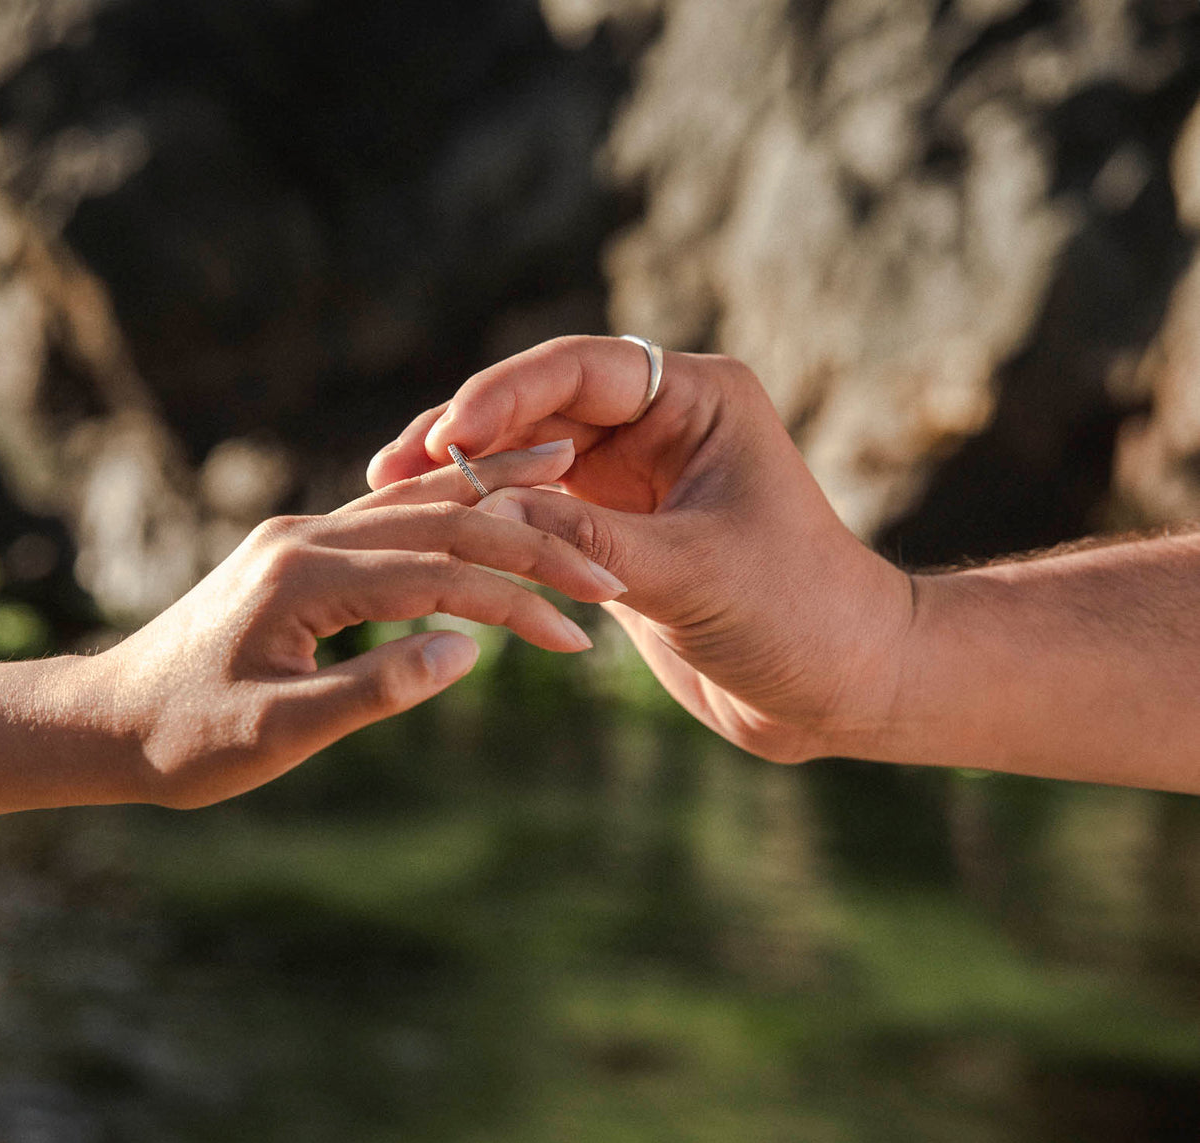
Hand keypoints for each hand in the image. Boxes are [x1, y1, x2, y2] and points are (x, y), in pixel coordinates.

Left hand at [90, 439, 626, 807]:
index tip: (578, 632)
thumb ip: (370, 692)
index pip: (438, 576)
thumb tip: (467, 652)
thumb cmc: (182, 741)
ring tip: (566, 454)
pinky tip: (480, 494)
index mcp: (303, 578)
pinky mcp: (298, 551)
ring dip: (493, 488)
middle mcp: (304, 539)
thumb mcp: (274, 735)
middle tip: (602, 564)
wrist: (102, 719)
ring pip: (416, 499)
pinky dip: (448, 503)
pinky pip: (389, 515)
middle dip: (527, 540)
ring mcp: (300, 538)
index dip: (515, 603)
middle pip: (438, 519)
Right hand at [367, 336, 913, 762]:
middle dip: (466, 436)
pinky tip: (437, 538)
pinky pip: (537, 513)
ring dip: (467, 481)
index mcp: (696, 400)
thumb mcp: (692, 572)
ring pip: (528, 460)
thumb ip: (590, 538)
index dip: (504, 395)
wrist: (842, 686)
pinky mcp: (616, 533)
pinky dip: (490, 524)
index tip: (448, 437)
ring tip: (388, 498)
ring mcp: (634, 479)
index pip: (580, 370)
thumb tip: (489, 509)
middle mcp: (660, 426)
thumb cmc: (800, 615)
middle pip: (539, 408)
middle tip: (389, 470)